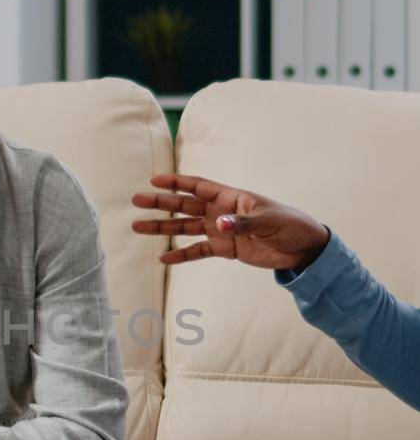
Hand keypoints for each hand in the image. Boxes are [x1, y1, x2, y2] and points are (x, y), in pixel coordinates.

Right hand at [131, 174, 329, 272]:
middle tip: (137, 201)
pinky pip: (197, 251)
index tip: (154, 180)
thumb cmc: (289, 224)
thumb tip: (218, 224)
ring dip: (163, 228)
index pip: (198, 186)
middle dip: (161, 203)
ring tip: (139, 227)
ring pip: (185, 228)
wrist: (303, 248)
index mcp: (231, 198)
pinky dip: (181, 255)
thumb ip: (242, 223)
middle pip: (184, 205)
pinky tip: (163, 259)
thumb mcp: (268, 221)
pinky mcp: (225, 249)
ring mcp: (220, 230)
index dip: (176, 182)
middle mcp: (221, 211)